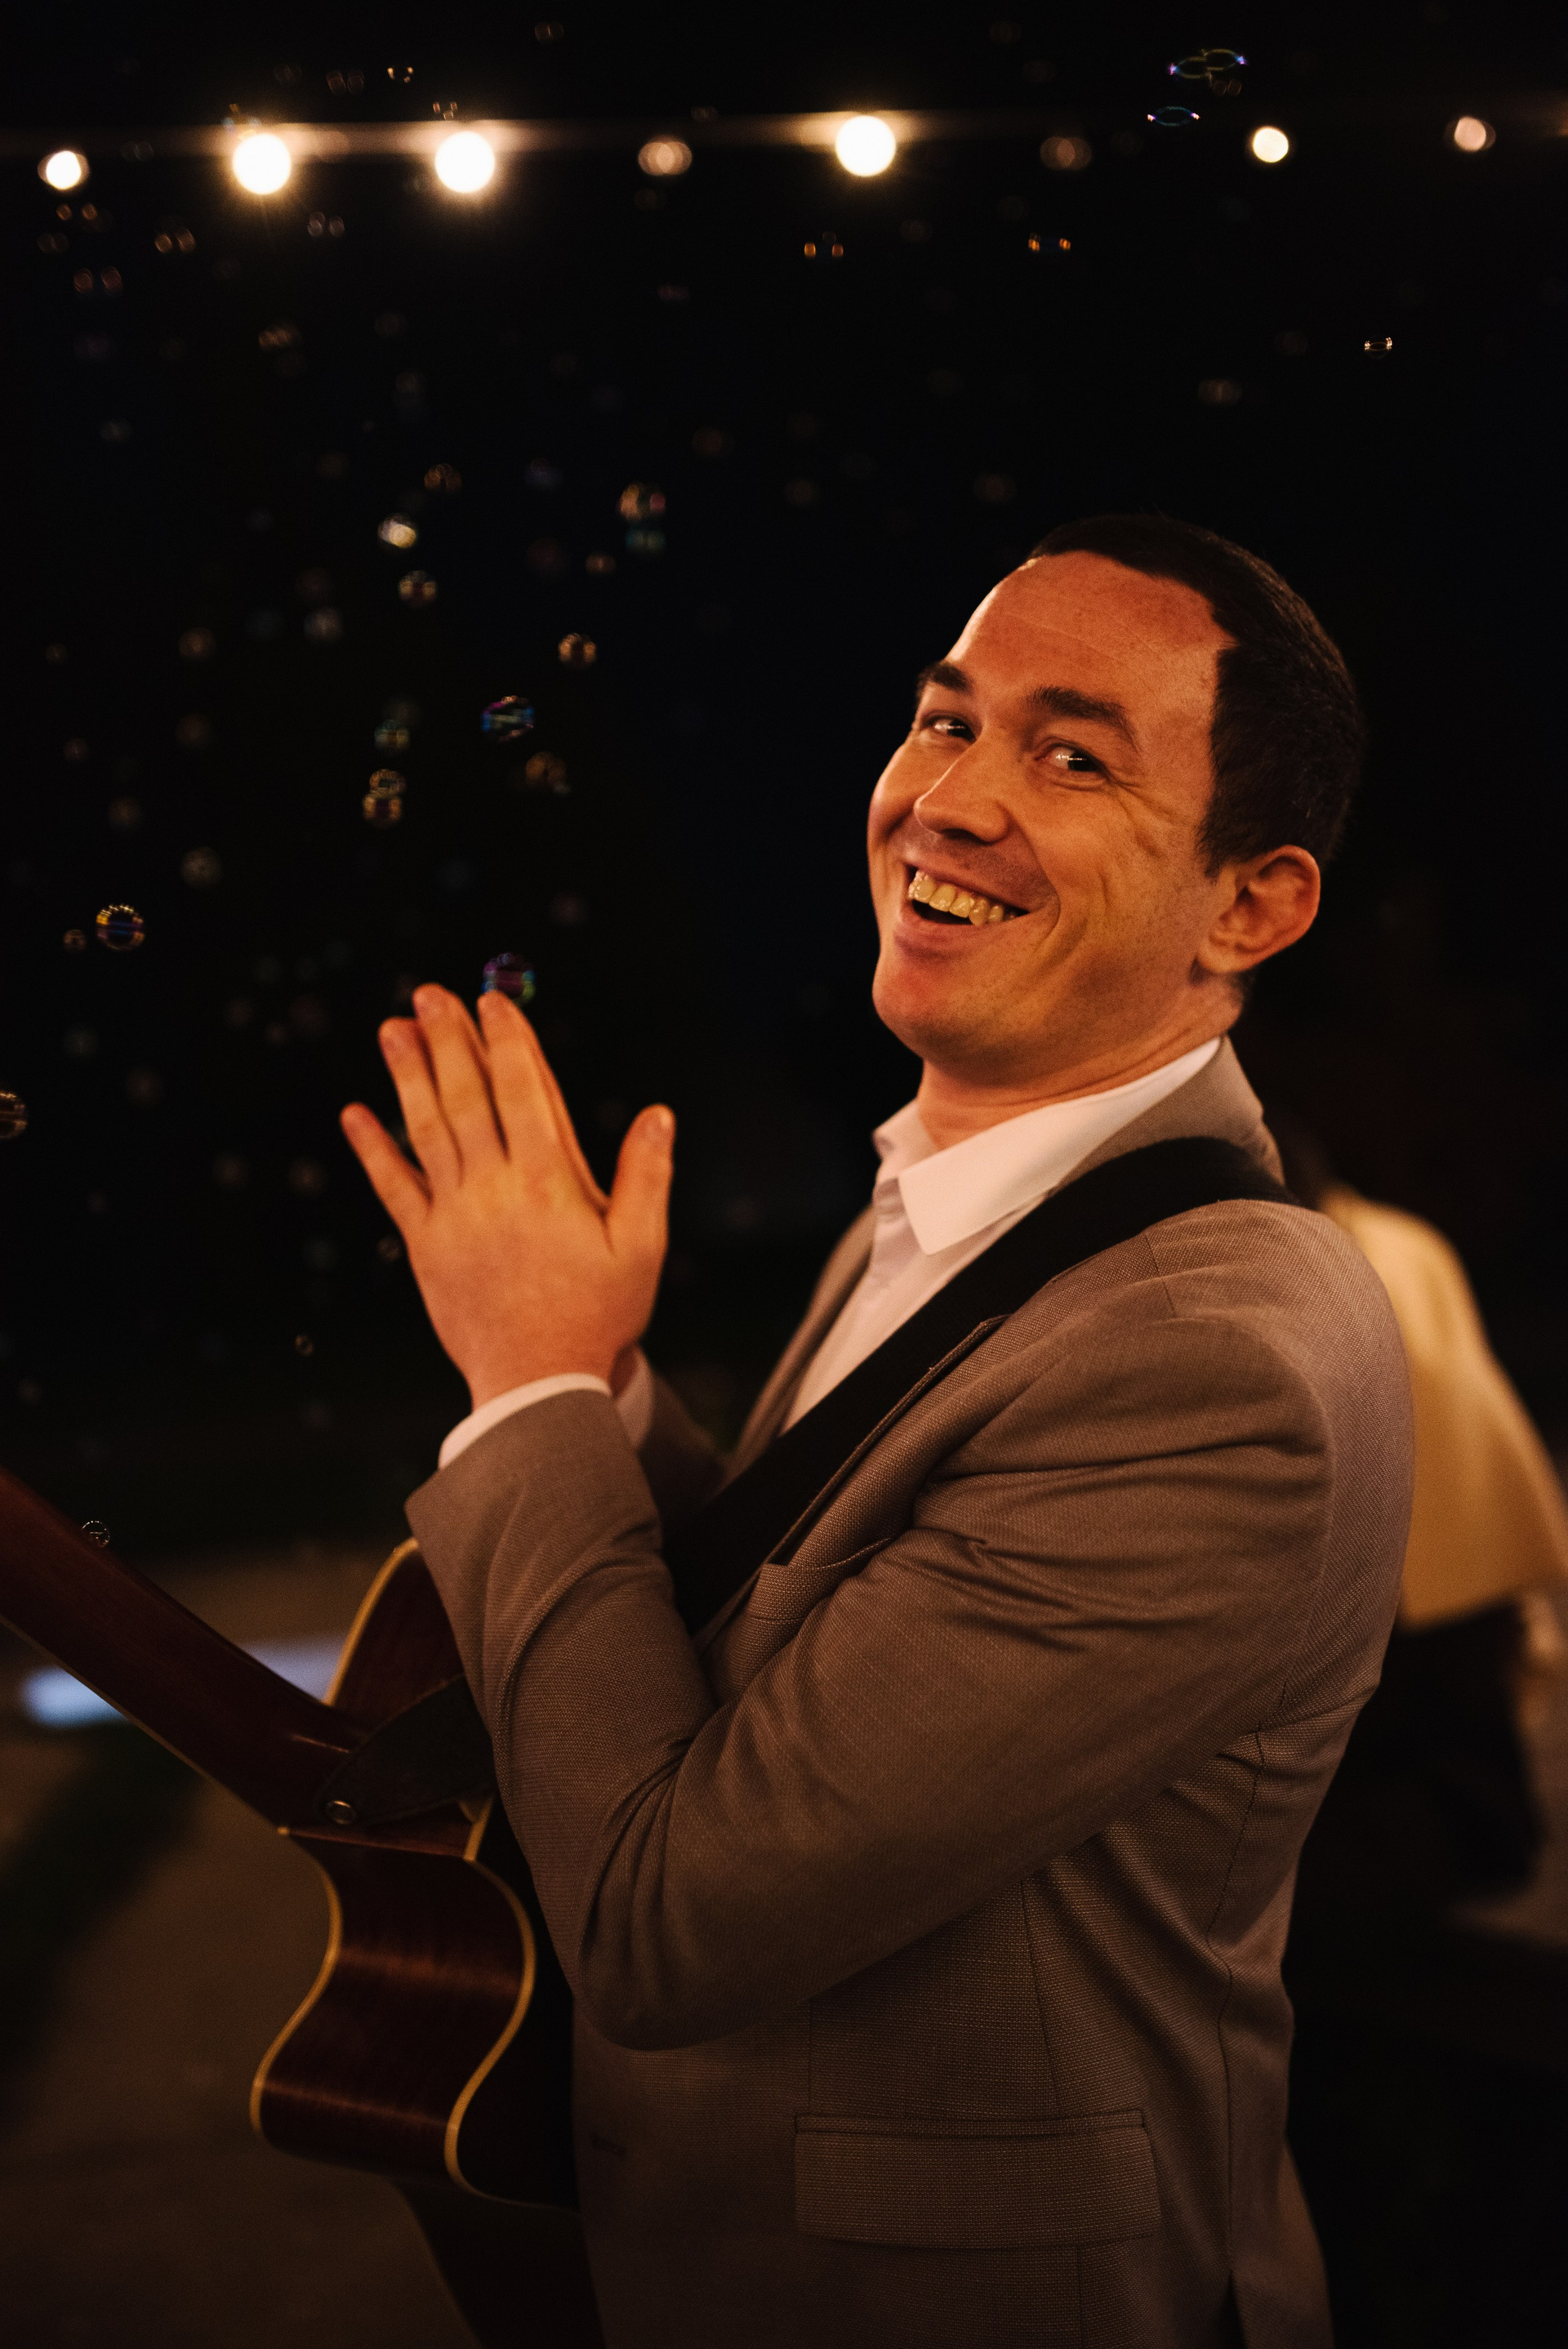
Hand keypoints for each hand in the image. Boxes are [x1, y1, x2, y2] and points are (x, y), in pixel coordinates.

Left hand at [341, 985, 673, 1408]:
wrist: (537, 1386)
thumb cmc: (598, 1316)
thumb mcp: (642, 1248)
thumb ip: (649, 1177)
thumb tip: (659, 1114)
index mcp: (550, 1183)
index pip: (525, 1092)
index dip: (508, 1041)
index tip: (492, 999)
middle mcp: (496, 1189)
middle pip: (467, 1098)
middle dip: (448, 1039)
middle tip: (429, 992)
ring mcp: (455, 1216)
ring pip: (426, 1130)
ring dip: (407, 1075)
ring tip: (392, 1028)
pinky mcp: (426, 1246)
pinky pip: (393, 1189)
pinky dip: (373, 1150)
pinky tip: (355, 1114)